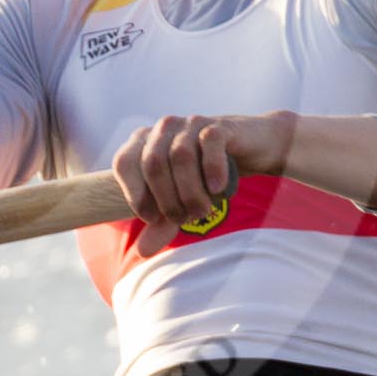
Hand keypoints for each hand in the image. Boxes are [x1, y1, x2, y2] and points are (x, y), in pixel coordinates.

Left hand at [112, 113, 292, 257]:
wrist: (252, 148)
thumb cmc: (208, 175)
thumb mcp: (182, 201)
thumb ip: (162, 224)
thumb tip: (142, 251)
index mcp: (144, 142)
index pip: (124, 163)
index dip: (135, 194)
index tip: (153, 219)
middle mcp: (163, 129)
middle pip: (153, 164)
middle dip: (167, 199)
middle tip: (185, 219)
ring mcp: (190, 124)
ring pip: (181, 156)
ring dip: (191, 191)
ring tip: (202, 210)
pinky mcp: (218, 125)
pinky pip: (209, 143)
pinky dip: (213, 169)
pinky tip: (217, 189)